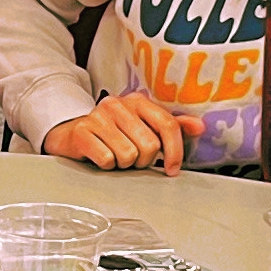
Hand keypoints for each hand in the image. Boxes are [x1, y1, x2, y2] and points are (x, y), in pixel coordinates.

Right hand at [44, 92, 200, 171]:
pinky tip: (101, 157)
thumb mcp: (142, 126)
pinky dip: (106, 166)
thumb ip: (170, 126)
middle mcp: (119, 104)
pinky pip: (107, 159)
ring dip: (124, 164)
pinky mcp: (83, 132)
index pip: (167, 125)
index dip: (174, 151)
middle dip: (144, 160)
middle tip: (133, 158)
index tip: (172, 169)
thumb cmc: (112, 132)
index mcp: (138, 100)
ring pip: (128, 155)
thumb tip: (199, 127)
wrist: (71, 133)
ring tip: (116, 156)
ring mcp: (99, 116)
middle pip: (150, 146)